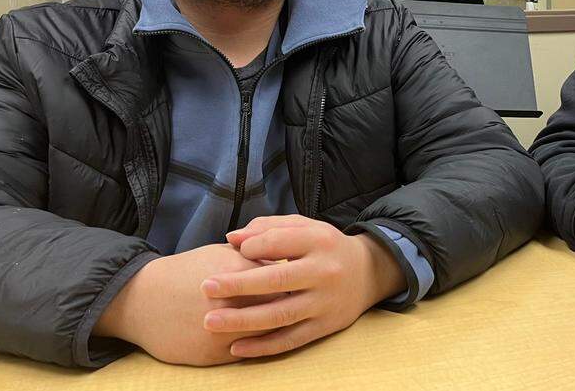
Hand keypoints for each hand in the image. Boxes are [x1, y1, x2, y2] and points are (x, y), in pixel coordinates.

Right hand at [93, 243, 279, 365]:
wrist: (142, 300)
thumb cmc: (187, 271)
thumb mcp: (222, 254)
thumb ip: (256, 256)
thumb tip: (287, 261)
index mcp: (237, 275)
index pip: (282, 282)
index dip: (293, 282)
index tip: (299, 280)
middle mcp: (231, 305)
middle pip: (278, 309)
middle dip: (290, 305)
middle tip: (297, 301)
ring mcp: (223, 333)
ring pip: (265, 335)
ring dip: (275, 328)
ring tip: (283, 319)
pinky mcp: (213, 355)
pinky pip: (247, 352)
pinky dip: (256, 345)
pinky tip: (261, 336)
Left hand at [200, 215, 405, 357]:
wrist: (369, 273)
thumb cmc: (325, 247)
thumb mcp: (305, 227)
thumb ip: (269, 228)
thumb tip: (232, 238)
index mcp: (319, 241)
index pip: (280, 242)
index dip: (253, 246)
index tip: (233, 250)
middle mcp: (325, 272)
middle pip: (277, 280)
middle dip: (238, 285)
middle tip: (206, 287)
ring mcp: (325, 302)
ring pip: (281, 315)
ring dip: (243, 320)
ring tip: (210, 321)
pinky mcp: (325, 326)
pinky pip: (291, 339)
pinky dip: (263, 347)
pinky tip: (235, 348)